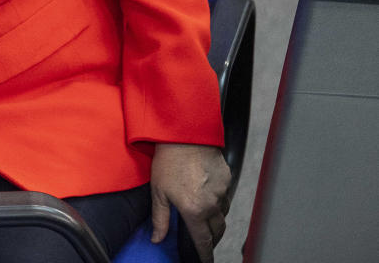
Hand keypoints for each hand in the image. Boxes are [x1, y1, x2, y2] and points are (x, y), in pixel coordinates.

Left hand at [150, 143, 230, 261]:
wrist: (185, 134)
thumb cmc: (168, 160)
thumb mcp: (158, 191)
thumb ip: (159, 218)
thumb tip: (157, 239)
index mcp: (194, 210)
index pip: (203, 241)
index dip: (205, 254)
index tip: (205, 261)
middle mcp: (212, 204)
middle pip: (217, 230)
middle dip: (212, 238)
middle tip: (205, 240)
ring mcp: (222, 191)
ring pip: (223, 213)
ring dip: (215, 218)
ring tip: (204, 216)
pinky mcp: (228, 179)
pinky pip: (225, 196)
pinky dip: (218, 200)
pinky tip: (206, 192)